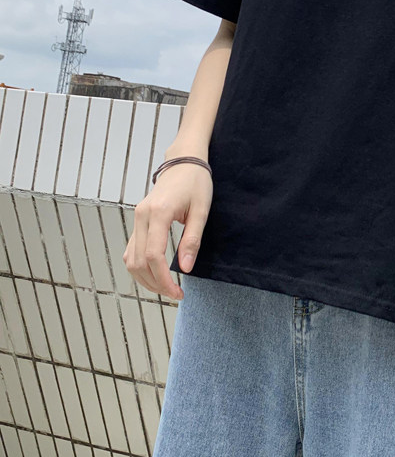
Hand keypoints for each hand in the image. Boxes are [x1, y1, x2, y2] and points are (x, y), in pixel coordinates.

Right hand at [122, 160, 212, 299]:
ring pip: (130, 259)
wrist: (184, 162)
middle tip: (175, 294)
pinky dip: (139, 266)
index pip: (153, 256)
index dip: (163, 279)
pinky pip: (131, 250)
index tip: (177, 292)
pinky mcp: (138, 220)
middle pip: (138, 262)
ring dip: (145, 278)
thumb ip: (192, 240)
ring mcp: (136, 218)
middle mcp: (141, 216)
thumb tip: (185, 268)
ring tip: (166, 287)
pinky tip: (155, 274)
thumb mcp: (201, 211)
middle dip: (154, 283)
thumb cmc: (196, 183)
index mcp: (158, 213)